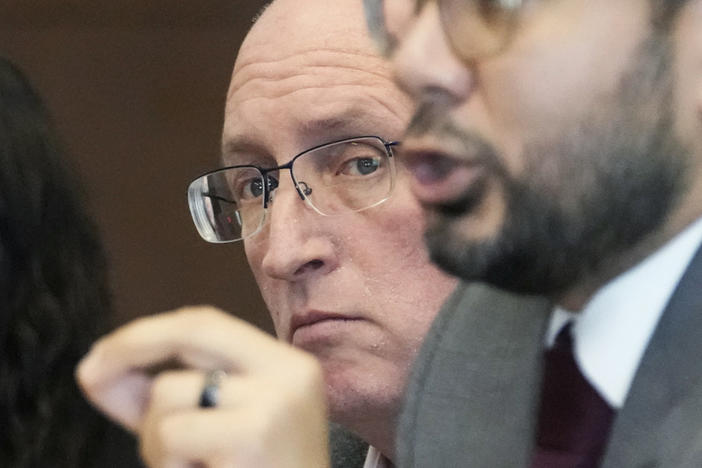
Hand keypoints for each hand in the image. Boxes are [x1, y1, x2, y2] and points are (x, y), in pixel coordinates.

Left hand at [76, 306, 329, 467]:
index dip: (150, 330)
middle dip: (130, 346)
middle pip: (193, 331)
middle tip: (89, 372)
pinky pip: (175, 435)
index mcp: (287, 366)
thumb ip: (169, 401)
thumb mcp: (216, 432)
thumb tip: (98, 372)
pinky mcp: (254, 437)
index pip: (209, 323)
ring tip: (192, 467)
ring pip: (171, 394)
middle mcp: (288, 374)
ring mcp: (275, 403)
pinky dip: (169, 465)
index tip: (107, 351)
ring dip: (156, 439)